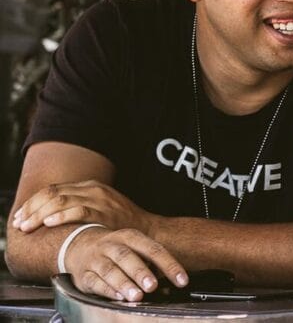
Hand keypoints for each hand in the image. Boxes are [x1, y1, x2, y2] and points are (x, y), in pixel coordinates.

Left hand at [12, 180, 157, 234]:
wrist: (148, 231)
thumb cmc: (121, 223)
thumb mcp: (100, 207)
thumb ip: (79, 206)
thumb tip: (49, 214)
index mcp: (90, 186)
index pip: (53, 189)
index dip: (33, 202)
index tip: (20, 216)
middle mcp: (93, 189)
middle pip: (52, 193)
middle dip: (31, 209)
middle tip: (19, 224)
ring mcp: (99, 200)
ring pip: (61, 201)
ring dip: (39, 214)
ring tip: (27, 226)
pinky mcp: (105, 213)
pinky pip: (79, 211)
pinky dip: (61, 216)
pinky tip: (49, 223)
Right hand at [63, 225, 187, 300]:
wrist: (80, 245)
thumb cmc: (117, 250)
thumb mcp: (135, 248)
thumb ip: (152, 264)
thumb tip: (172, 283)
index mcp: (130, 237)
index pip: (153, 249)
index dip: (169, 265)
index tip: (182, 280)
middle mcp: (112, 245)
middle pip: (127, 257)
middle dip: (140, 272)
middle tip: (152, 286)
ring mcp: (96, 259)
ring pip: (109, 270)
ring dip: (124, 284)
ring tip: (136, 296)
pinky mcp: (84, 275)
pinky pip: (95, 282)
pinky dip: (107, 290)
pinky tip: (118, 297)